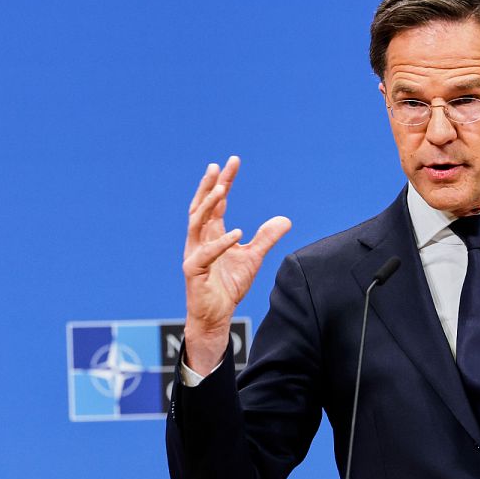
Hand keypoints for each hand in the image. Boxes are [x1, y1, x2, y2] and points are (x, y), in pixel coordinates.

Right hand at [183, 156, 290, 370]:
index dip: (224, 182)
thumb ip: (266, 238)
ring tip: (221, 190)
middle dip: (209, 185)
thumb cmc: (228, 287)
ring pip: (196, 224)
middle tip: (218, 166)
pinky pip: (207, 254)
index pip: (217, 203)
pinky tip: (236, 233)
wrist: (215, 316)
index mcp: (211, 233)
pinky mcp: (194, 270)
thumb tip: (285, 220)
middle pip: (202, 206)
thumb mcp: (252, 258)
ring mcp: (194, 254)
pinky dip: (221, 243)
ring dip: (208, 206)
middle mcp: (199, 239)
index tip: (232, 162)